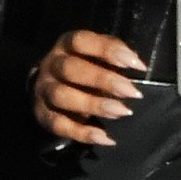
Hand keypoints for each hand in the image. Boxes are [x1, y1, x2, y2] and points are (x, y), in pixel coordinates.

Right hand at [30, 28, 145, 146]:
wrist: (48, 87)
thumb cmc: (83, 67)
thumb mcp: (96, 54)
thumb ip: (114, 55)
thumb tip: (138, 66)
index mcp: (66, 45)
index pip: (81, 41)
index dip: (107, 50)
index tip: (134, 64)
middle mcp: (51, 65)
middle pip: (71, 69)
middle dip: (103, 80)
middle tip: (132, 92)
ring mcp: (44, 90)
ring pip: (63, 96)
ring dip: (94, 105)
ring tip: (121, 112)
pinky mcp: (42, 115)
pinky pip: (60, 125)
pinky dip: (83, 133)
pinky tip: (106, 138)